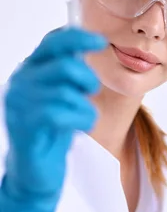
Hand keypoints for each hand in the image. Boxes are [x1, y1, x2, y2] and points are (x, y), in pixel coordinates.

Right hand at [0, 27, 107, 211]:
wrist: (36, 173)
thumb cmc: (52, 133)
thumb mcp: (62, 97)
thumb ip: (68, 74)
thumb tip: (87, 46)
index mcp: (28, 71)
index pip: (52, 42)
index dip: (78, 37)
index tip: (100, 41)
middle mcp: (20, 83)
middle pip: (65, 65)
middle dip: (88, 81)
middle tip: (90, 95)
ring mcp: (20, 104)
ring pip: (68, 92)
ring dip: (87, 108)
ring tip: (83, 120)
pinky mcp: (26, 125)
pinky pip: (64, 113)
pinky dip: (81, 121)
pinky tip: (78, 130)